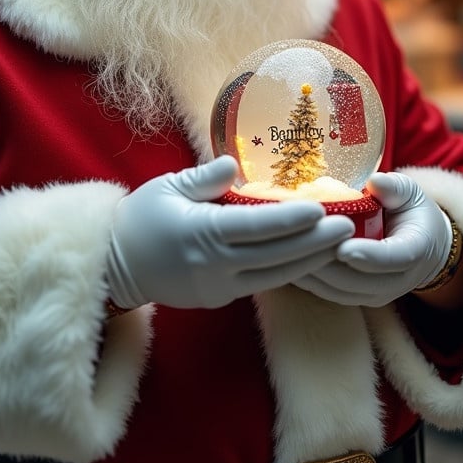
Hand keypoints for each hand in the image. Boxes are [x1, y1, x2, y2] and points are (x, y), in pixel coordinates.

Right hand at [105, 155, 354, 308]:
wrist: (114, 266)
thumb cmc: (140, 218)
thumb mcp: (167, 187)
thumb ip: (205, 178)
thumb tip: (234, 165)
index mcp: (202, 232)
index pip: (256, 227)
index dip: (291, 219)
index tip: (320, 209)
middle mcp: (214, 265)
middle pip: (275, 255)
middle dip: (314, 242)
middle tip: (348, 226)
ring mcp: (218, 286)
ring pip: (274, 275)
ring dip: (309, 260)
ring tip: (339, 244)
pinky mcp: (219, 297)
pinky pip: (260, 284)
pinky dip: (287, 271)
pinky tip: (309, 258)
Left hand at [293, 172, 451, 307]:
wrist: (423, 245)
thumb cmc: (412, 212)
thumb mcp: (410, 193)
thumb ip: (395, 188)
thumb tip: (375, 181)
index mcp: (416, 251)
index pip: (393, 259)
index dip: (368, 256)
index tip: (343, 248)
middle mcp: (398, 281)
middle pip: (359, 280)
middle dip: (328, 264)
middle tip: (300, 242)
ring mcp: (377, 294)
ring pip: (340, 290)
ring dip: (313, 272)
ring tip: (287, 249)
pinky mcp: (358, 297)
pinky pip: (330, 293)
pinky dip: (309, 279)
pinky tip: (287, 259)